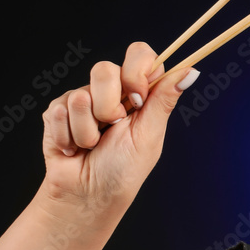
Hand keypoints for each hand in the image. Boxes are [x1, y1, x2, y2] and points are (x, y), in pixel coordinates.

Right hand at [38, 42, 197, 217]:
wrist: (88, 196)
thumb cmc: (124, 170)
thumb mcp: (149, 134)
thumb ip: (164, 99)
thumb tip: (191, 70)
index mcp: (139, 93)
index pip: (139, 54)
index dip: (135, 71)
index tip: (137, 98)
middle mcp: (111, 91)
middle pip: (103, 68)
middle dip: (108, 107)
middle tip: (113, 128)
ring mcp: (82, 100)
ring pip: (79, 94)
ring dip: (88, 130)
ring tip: (93, 145)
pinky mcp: (58, 112)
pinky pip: (59, 111)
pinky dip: (69, 137)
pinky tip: (74, 149)